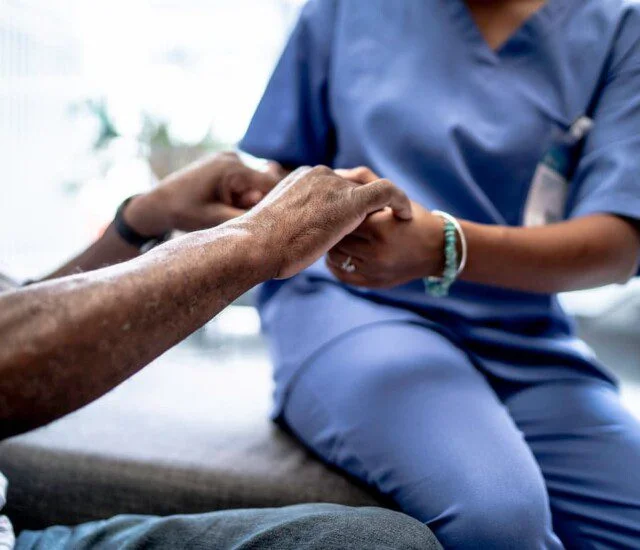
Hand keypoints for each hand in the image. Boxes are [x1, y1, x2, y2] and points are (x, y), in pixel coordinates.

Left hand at [124, 152, 279, 235]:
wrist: (158, 203)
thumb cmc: (185, 213)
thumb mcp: (218, 220)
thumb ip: (248, 217)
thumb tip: (276, 222)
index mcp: (233, 169)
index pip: (272, 183)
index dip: (281, 201)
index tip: (284, 220)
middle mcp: (234, 157)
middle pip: (267, 181)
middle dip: (263, 201)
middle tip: (249, 217)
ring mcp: (229, 158)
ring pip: (257, 181)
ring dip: (253, 198)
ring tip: (234, 210)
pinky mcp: (226, 163)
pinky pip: (246, 179)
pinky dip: (244, 194)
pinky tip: (230, 204)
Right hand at [243, 166, 412, 278]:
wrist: (256, 245)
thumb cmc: (260, 244)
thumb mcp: (276, 224)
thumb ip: (292, 220)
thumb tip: (291, 232)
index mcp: (303, 177)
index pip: (333, 184)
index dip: (345, 201)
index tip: (353, 220)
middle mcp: (320, 175)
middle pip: (352, 184)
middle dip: (364, 203)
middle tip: (380, 222)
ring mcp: (335, 186)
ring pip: (369, 189)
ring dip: (381, 206)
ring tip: (394, 221)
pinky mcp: (350, 201)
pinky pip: (386, 192)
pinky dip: (399, 201)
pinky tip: (406, 216)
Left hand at [325, 167, 444, 288]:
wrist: (438, 249)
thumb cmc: (414, 218)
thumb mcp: (394, 196)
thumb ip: (365, 180)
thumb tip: (336, 173)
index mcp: (381, 228)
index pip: (343, 217)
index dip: (337, 210)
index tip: (336, 206)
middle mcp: (377, 252)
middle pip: (337, 238)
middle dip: (332, 228)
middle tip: (331, 221)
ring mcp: (375, 271)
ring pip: (335, 258)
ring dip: (332, 246)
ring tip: (336, 237)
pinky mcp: (373, 283)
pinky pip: (342, 275)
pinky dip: (335, 264)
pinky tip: (340, 253)